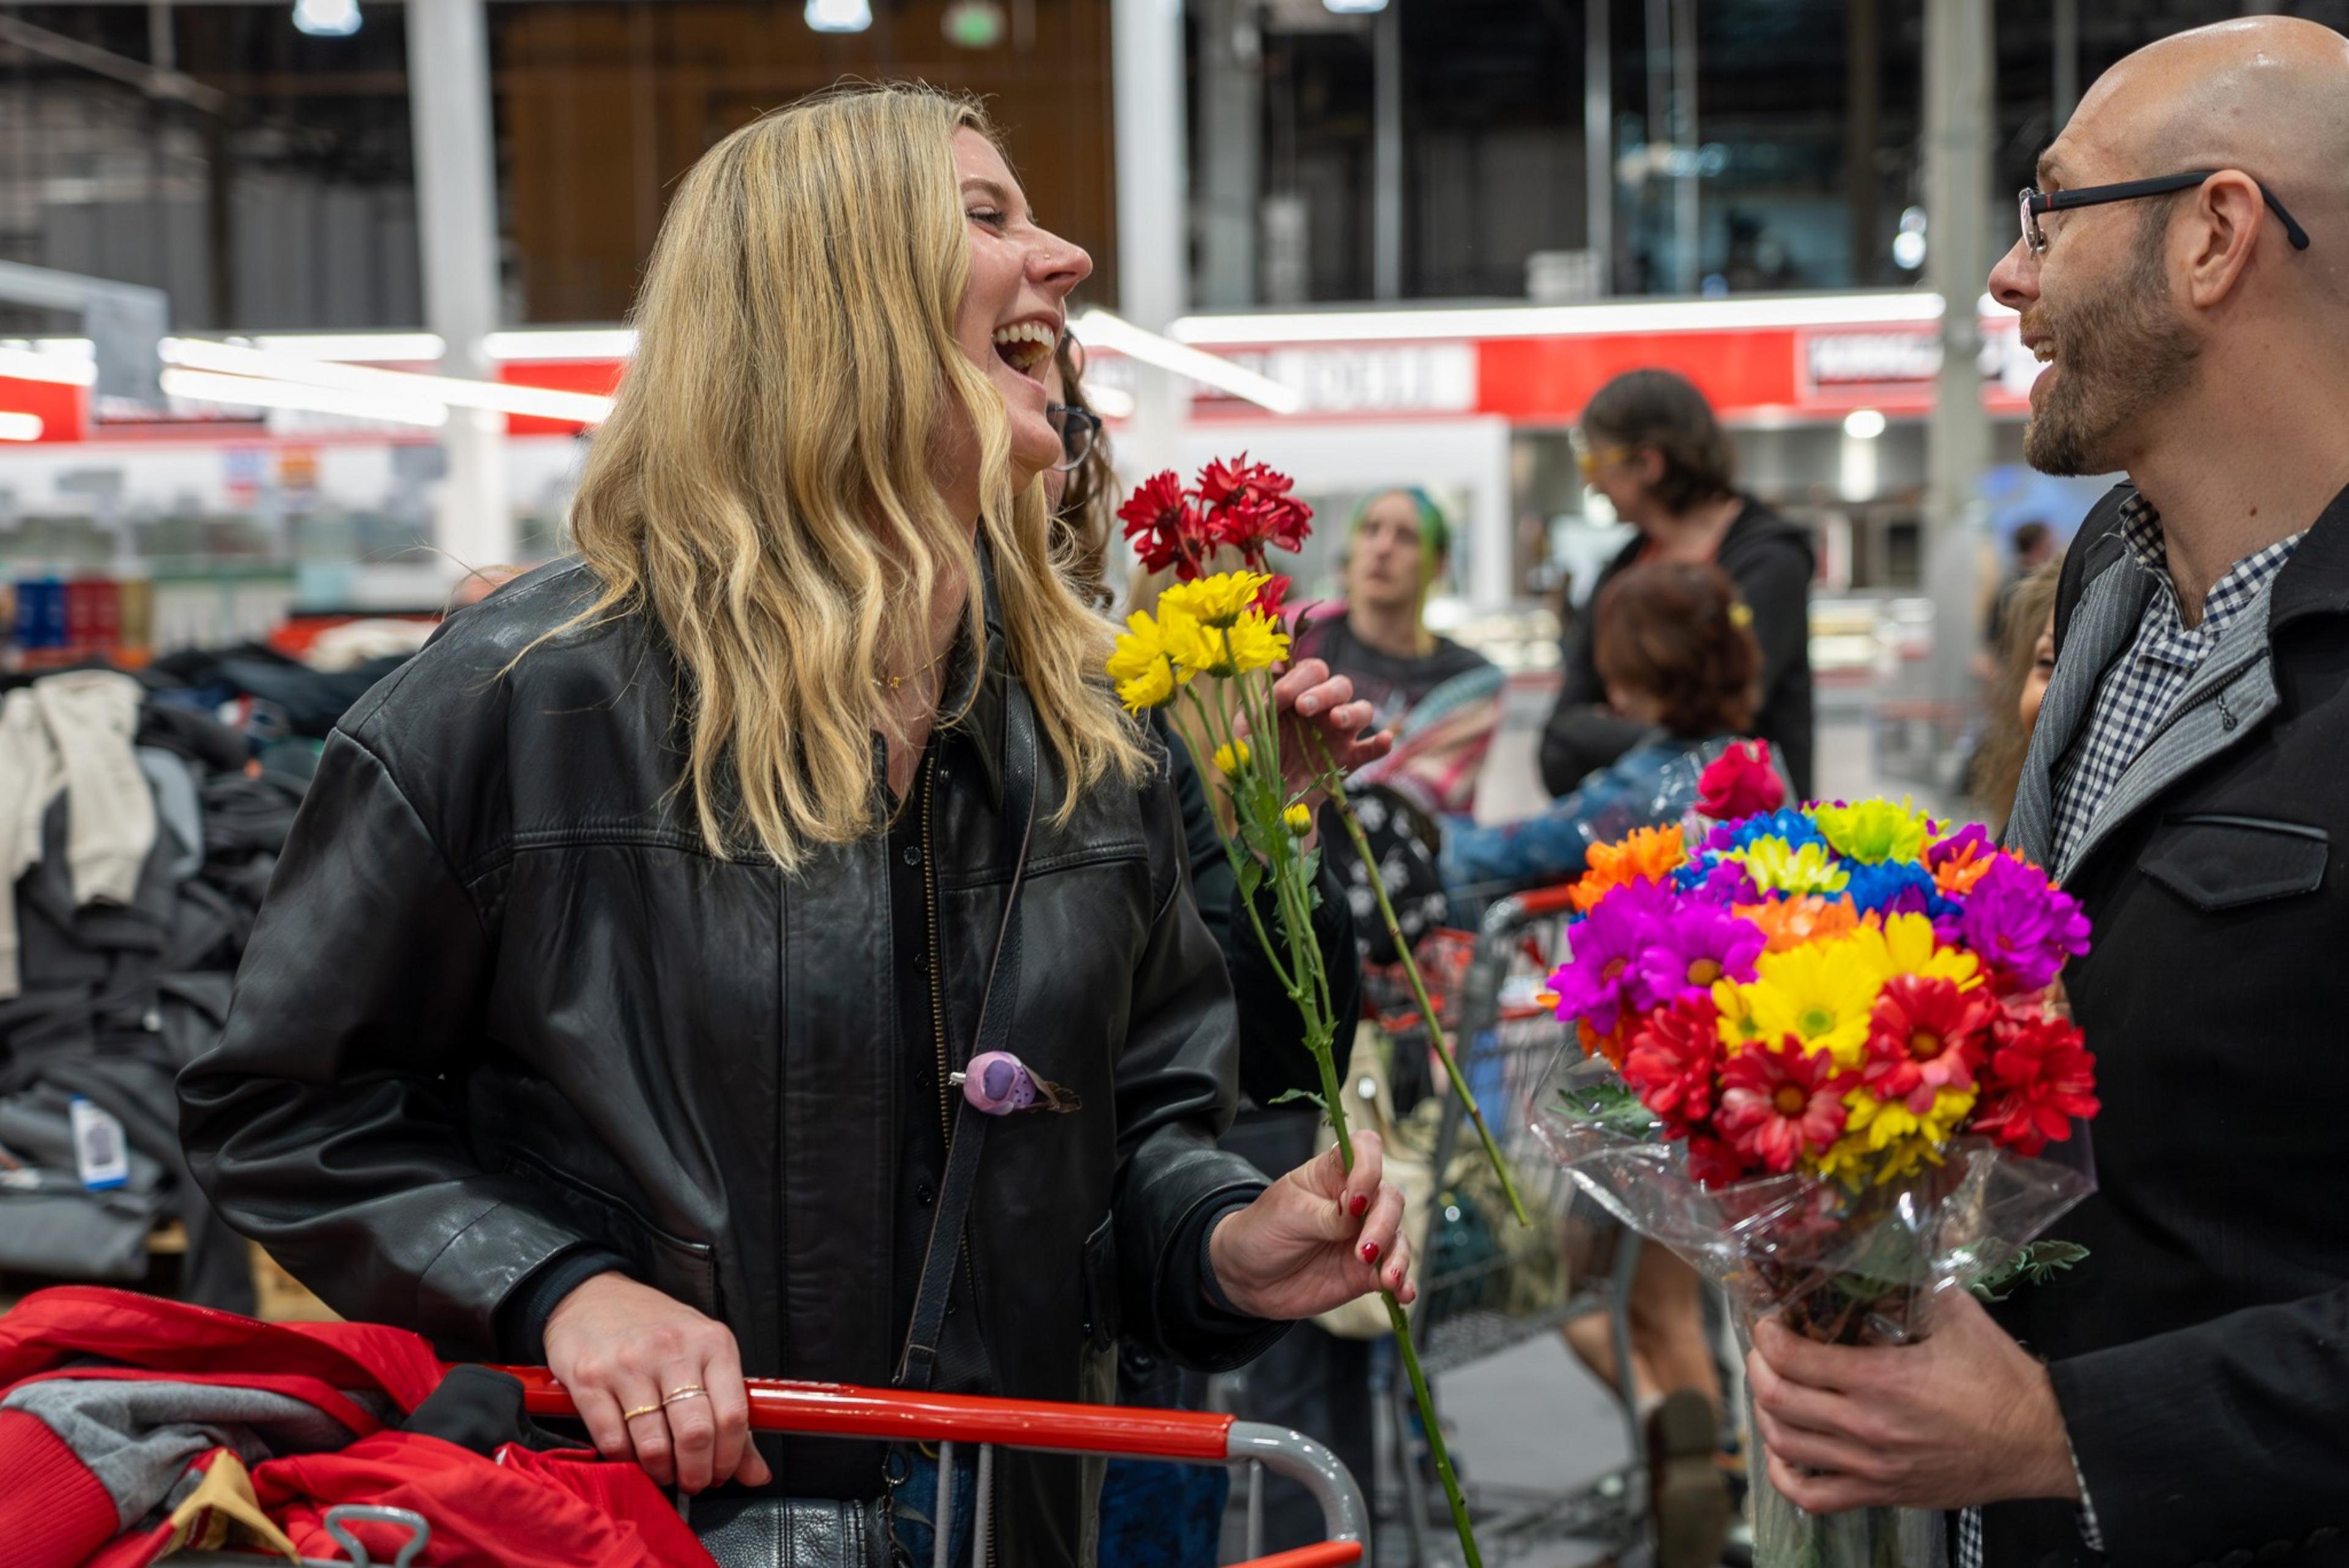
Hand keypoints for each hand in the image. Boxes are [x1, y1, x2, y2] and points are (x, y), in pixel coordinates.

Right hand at [543, 1272, 772, 1492]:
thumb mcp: (703, 1354)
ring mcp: (629, 1363)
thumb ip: (731, 1415)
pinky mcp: (589, 1378)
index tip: (721, 1474)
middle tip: (692, 1482)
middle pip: (696, 1433)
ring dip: (661, 1472)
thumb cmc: (655, 1328)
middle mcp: (673, 1349)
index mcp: (712, 1342)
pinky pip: (613, 1440)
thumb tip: (757, 1474)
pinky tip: (631, 1455)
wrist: (591, 1295)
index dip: (730, 1458)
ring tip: (662, 1471)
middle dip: (697, 1473)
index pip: (733, 1415)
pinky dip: (625, 1461)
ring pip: (654, 1444)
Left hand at [1206, 1130, 1414, 1318]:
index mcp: (1331, 1174)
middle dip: (1383, 1223)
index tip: (1355, 1199)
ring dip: (1399, 1257)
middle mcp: (1354, 1202)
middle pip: (1389, 1198)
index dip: (1369, 1167)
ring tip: (1387, 1279)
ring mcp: (1362, 1236)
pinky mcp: (1365, 1271)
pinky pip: (1393, 1273)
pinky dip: (1403, 1282)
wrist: (1246, 1278)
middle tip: (1363, 1251)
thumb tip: (1357, 1217)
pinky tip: (1403, 1294)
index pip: (1366, 1150)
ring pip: (1397, 1236)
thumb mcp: (1287, 1214)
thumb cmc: (1262, 1231)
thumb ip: (1325, 1215)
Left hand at [1235, 660, 1394, 845]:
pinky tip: (1385, 739)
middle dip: (1324, 692)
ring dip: (1352, 711)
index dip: (1300, 678)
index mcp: (1300, 693)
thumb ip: (1265, 697)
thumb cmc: (1255, 753)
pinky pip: (1372, 748)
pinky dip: (1381, 743)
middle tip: (1304, 707)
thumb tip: (1277, 662)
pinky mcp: (1350, 760)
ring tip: (1336, 720)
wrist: (1264, 796)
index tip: (1283, 697)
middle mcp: (1324, 709)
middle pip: (1341, 685)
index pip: (1312, 671)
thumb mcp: (1250, 724)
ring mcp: (1340, 735)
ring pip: (1363, 710)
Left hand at [1746, 1285, 2077, 1512]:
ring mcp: (1871, 1467)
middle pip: (1775, 1399)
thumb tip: (1884, 1251)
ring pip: (1785, 1445)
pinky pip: (1814, 1497)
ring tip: (1773, 1389)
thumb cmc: (2002, 1378)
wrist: (2042, 1442)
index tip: (1768, 1321)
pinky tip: (1785, 1452)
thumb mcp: (1958, 1315)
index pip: (1791, 1357)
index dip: (1765, 1335)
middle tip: (1765, 1350)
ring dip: (1766, 1413)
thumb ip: (1913, 1283)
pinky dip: (1785, 1474)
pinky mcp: (1883, 1493)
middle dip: (1757, 1367)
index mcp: (1881, 1379)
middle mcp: (1866, 1426)